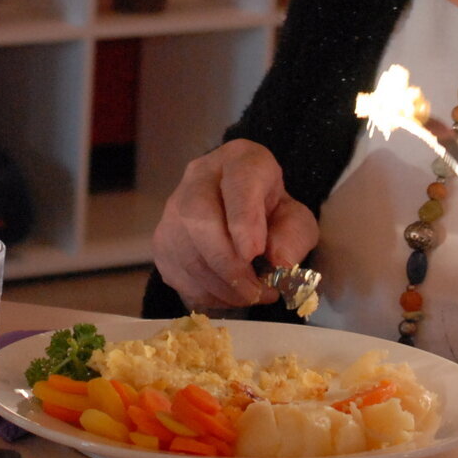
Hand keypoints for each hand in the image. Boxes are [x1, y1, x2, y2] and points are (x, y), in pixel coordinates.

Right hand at [152, 139, 318, 310]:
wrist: (241, 216)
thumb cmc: (271, 215)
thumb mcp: (296, 219)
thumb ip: (294, 236)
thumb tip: (279, 262)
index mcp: (240, 160)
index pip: (237, 181)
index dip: (243, 220)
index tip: (254, 253)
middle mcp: (198, 177)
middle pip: (199, 216)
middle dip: (228, 263)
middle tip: (255, 290)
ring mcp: (172, 209)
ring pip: (185, 250)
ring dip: (219, 285)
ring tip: (249, 296)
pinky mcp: (161, 242)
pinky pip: (176, 273)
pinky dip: (205, 293)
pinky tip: (228, 296)